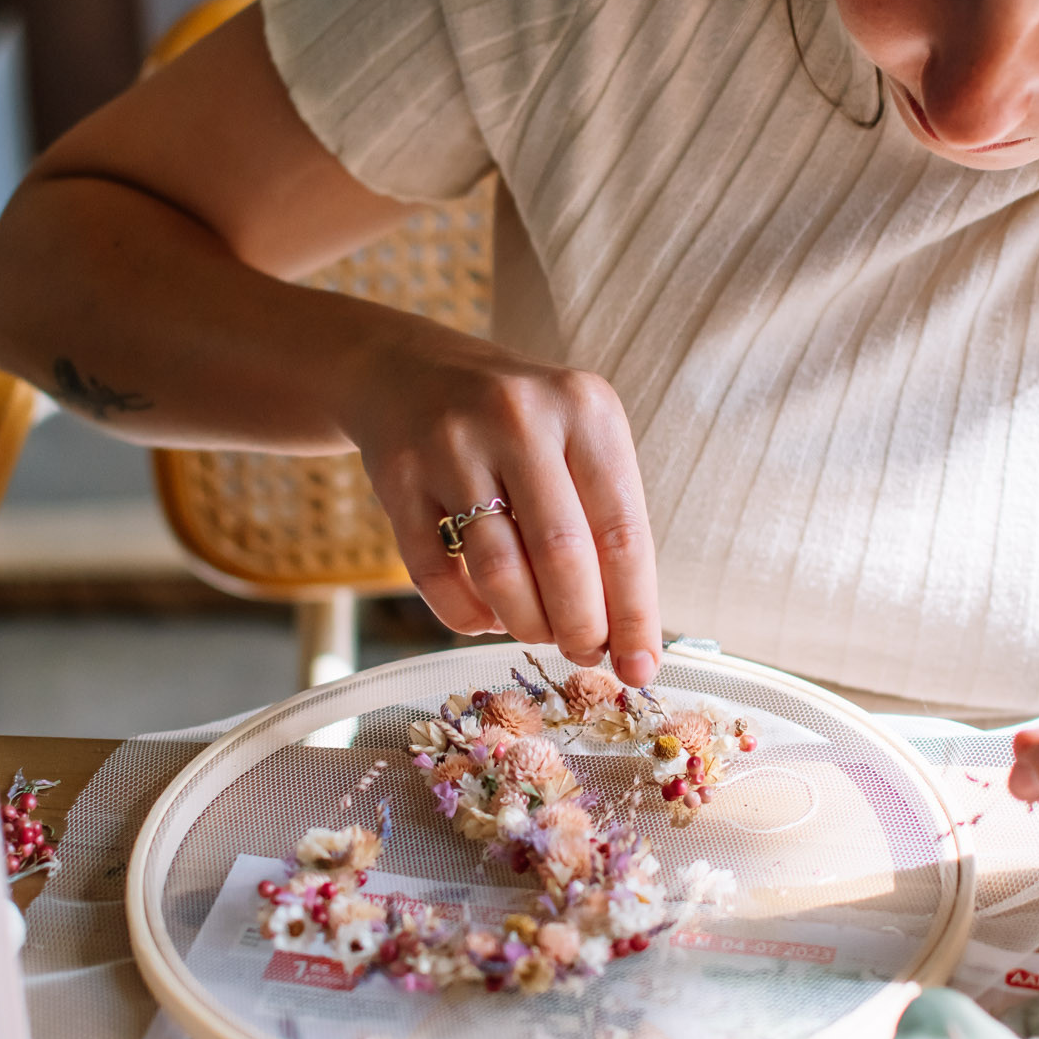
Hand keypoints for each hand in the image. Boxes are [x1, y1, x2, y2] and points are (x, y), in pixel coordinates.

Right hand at [333, 303, 660, 685]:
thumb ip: (604, 522)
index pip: (624, 532)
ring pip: (498, 572)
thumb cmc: (517, 425)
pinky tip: (487, 617)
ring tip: (538, 631)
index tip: (640, 667)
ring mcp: (452, 445)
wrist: (409, 371)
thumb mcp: (576, 441)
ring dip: (526, 624)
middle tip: (584, 653)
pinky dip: (466, 615)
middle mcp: (520, 418)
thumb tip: (628, 635)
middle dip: (580, 626)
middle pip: (562, 556)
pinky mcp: (399, 476)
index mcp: (585, 410)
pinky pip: (435, 575)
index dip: (634, 613)